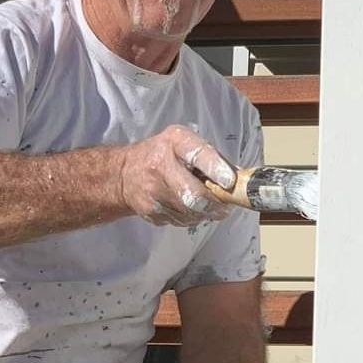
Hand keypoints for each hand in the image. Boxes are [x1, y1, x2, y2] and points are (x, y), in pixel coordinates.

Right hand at [119, 125, 235, 225]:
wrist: (124, 174)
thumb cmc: (163, 154)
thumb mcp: (184, 142)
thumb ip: (210, 156)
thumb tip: (238, 177)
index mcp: (174, 142)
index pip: (197, 154)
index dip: (215, 168)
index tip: (230, 180)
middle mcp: (160, 167)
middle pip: (193, 195)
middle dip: (215, 203)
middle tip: (227, 205)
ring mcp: (153, 193)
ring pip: (190, 213)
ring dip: (206, 212)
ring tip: (210, 205)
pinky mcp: (151, 213)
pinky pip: (181, 221)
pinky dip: (192, 217)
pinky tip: (191, 208)